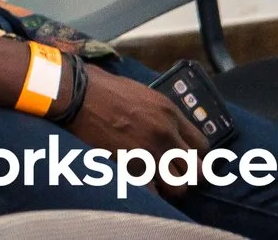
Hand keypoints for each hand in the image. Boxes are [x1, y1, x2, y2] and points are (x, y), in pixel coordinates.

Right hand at [68, 68, 203, 196]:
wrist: (74, 94)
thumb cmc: (101, 86)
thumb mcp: (140, 92)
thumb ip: (160, 113)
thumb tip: (168, 127)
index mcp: (170, 113)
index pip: (203, 146)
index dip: (195, 155)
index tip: (185, 158)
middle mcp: (166, 134)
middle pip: (198, 171)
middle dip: (188, 175)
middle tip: (174, 173)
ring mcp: (150, 152)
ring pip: (178, 187)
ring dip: (169, 186)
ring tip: (157, 181)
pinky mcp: (131, 166)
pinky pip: (152, 191)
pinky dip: (147, 191)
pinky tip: (139, 183)